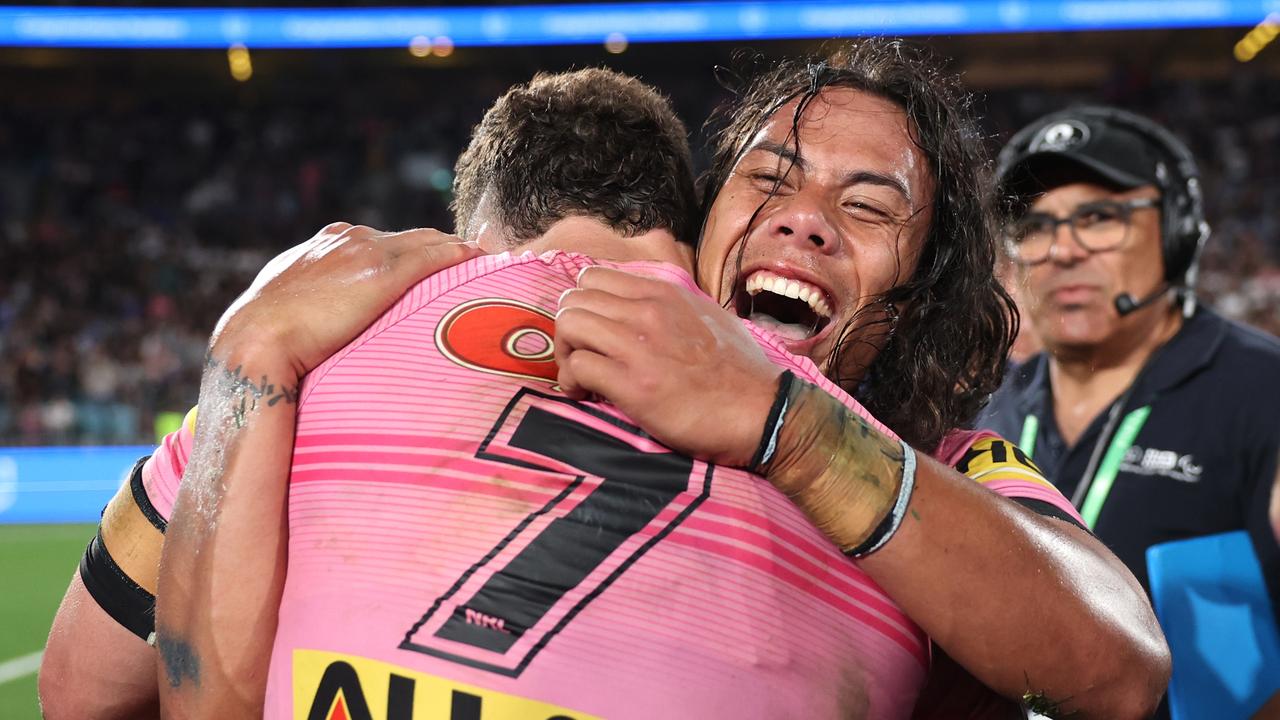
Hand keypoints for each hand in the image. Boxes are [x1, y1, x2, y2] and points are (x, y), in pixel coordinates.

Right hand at [211, 222, 482, 376]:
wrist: (256, 341)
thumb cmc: (266, 335)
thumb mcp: (290, 301)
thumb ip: (315, 296)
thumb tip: (323, 319)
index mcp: (329, 241)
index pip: (385, 240)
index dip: (414, 252)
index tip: (436, 265)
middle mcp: (351, 238)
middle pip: (412, 237)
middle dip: (442, 248)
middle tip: (474, 262)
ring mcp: (368, 252)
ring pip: (428, 243)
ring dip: (456, 252)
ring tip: (484, 262)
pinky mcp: (383, 273)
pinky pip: (435, 257)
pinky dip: (460, 256)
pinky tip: (480, 260)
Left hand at [555, 266, 780, 466]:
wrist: (761, 411)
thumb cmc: (739, 370)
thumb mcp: (707, 316)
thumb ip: (672, 305)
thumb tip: (647, 305)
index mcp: (664, 293)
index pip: (594, 278)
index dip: (585, 306)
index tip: (594, 333)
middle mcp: (647, 311)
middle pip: (573, 299)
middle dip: (569, 330)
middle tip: (581, 357)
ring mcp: (638, 345)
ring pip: (568, 325)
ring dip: (565, 354)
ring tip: (580, 378)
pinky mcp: (632, 384)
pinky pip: (577, 366)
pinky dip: (572, 382)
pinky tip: (585, 395)